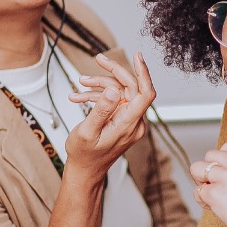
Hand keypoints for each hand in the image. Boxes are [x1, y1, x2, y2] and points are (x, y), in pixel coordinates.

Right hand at [64, 53, 154, 177]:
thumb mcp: (87, 131)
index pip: (145, 93)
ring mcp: (129, 121)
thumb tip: (113, 89)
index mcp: (129, 124)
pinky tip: (80, 96)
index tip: (137, 55)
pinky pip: (114, 101)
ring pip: (120, 92)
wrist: (85, 170)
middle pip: (131, 87)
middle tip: (97, 60)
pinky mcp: (123, 121)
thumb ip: (101, 110)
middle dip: (112, 73)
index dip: (143, 72)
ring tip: (81, 84)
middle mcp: (134, 122)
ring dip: (100, 85)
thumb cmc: (84, 155)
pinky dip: (98, 97)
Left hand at [191, 143, 226, 226]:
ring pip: (196, 169)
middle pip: (209, 156)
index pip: (225, 147)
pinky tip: (216, 208)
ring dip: (202, 184)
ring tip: (215, 197)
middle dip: (208, 171)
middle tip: (218, 187)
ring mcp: (226, 177)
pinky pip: (197, 191)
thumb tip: (214, 167)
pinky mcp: (215, 193)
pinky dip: (203, 201)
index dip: (221, 163)